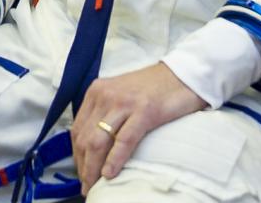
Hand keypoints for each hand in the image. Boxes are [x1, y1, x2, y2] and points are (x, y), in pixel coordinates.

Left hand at [70, 62, 206, 194]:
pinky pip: (123, 140)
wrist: (183, 75)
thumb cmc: (153, 90)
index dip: (77, 155)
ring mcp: (124, 102)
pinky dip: (114, 160)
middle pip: (84, 138)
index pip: (77, 129)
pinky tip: (110, 174)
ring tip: (94, 186)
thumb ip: (106, 114)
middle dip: (83, 166)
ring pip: (98, 141)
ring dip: (93, 168)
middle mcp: (105, 95)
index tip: (81, 172)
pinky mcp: (144, 110)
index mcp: (96, 92)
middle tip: (86, 186)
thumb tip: (94, 145)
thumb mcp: (120, 96)